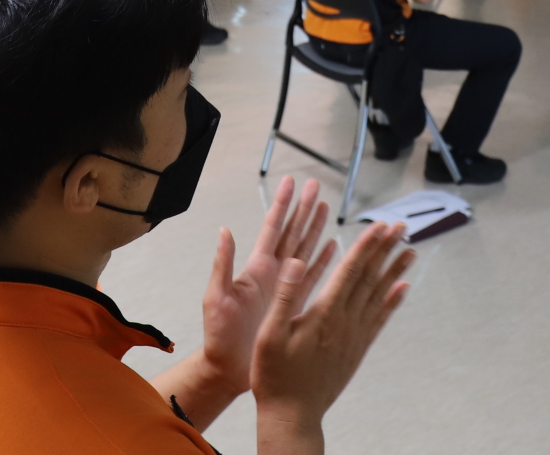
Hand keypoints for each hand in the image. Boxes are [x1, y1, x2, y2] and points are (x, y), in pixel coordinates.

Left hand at [202, 179, 329, 394]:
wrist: (229, 368)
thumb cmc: (219, 335)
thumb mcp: (217, 297)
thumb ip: (223, 265)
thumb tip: (224, 230)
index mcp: (256, 269)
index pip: (273, 229)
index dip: (282, 205)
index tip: (291, 182)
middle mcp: (273, 273)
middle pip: (293, 233)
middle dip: (304, 209)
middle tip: (316, 185)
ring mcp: (285, 287)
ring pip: (305, 250)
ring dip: (315, 228)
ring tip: (326, 206)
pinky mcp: (294, 304)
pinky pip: (313, 277)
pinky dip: (322, 260)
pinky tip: (332, 246)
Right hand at [251, 220, 413, 445]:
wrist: (292, 414)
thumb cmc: (275, 376)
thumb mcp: (269, 334)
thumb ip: (286, 296)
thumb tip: (297, 261)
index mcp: (324, 314)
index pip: (350, 271)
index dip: (366, 246)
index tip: (381, 225)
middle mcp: (345, 322)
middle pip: (370, 278)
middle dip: (385, 249)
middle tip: (402, 227)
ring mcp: (354, 337)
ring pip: (379, 296)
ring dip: (395, 271)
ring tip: (410, 250)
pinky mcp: (357, 350)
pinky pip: (379, 320)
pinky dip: (392, 302)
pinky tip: (402, 289)